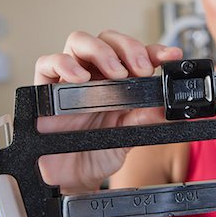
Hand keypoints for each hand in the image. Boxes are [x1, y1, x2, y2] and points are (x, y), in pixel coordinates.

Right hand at [34, 30, 182, 193]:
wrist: (75, 177)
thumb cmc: (99, 150)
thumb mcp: (128, 135)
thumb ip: (144, 119)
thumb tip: (164, 106)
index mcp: (118, 81)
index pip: (135, 54)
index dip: (153, 50)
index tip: (170, 55)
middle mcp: (94, 74)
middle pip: (107, 39)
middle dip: (128, 47)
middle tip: (142, 69)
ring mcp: (70, 79)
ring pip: (79, 41)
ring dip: (101, 50)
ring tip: (116, 72)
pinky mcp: (46, 89)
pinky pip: (47, 63)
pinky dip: (64, 63)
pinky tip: (79, 77)